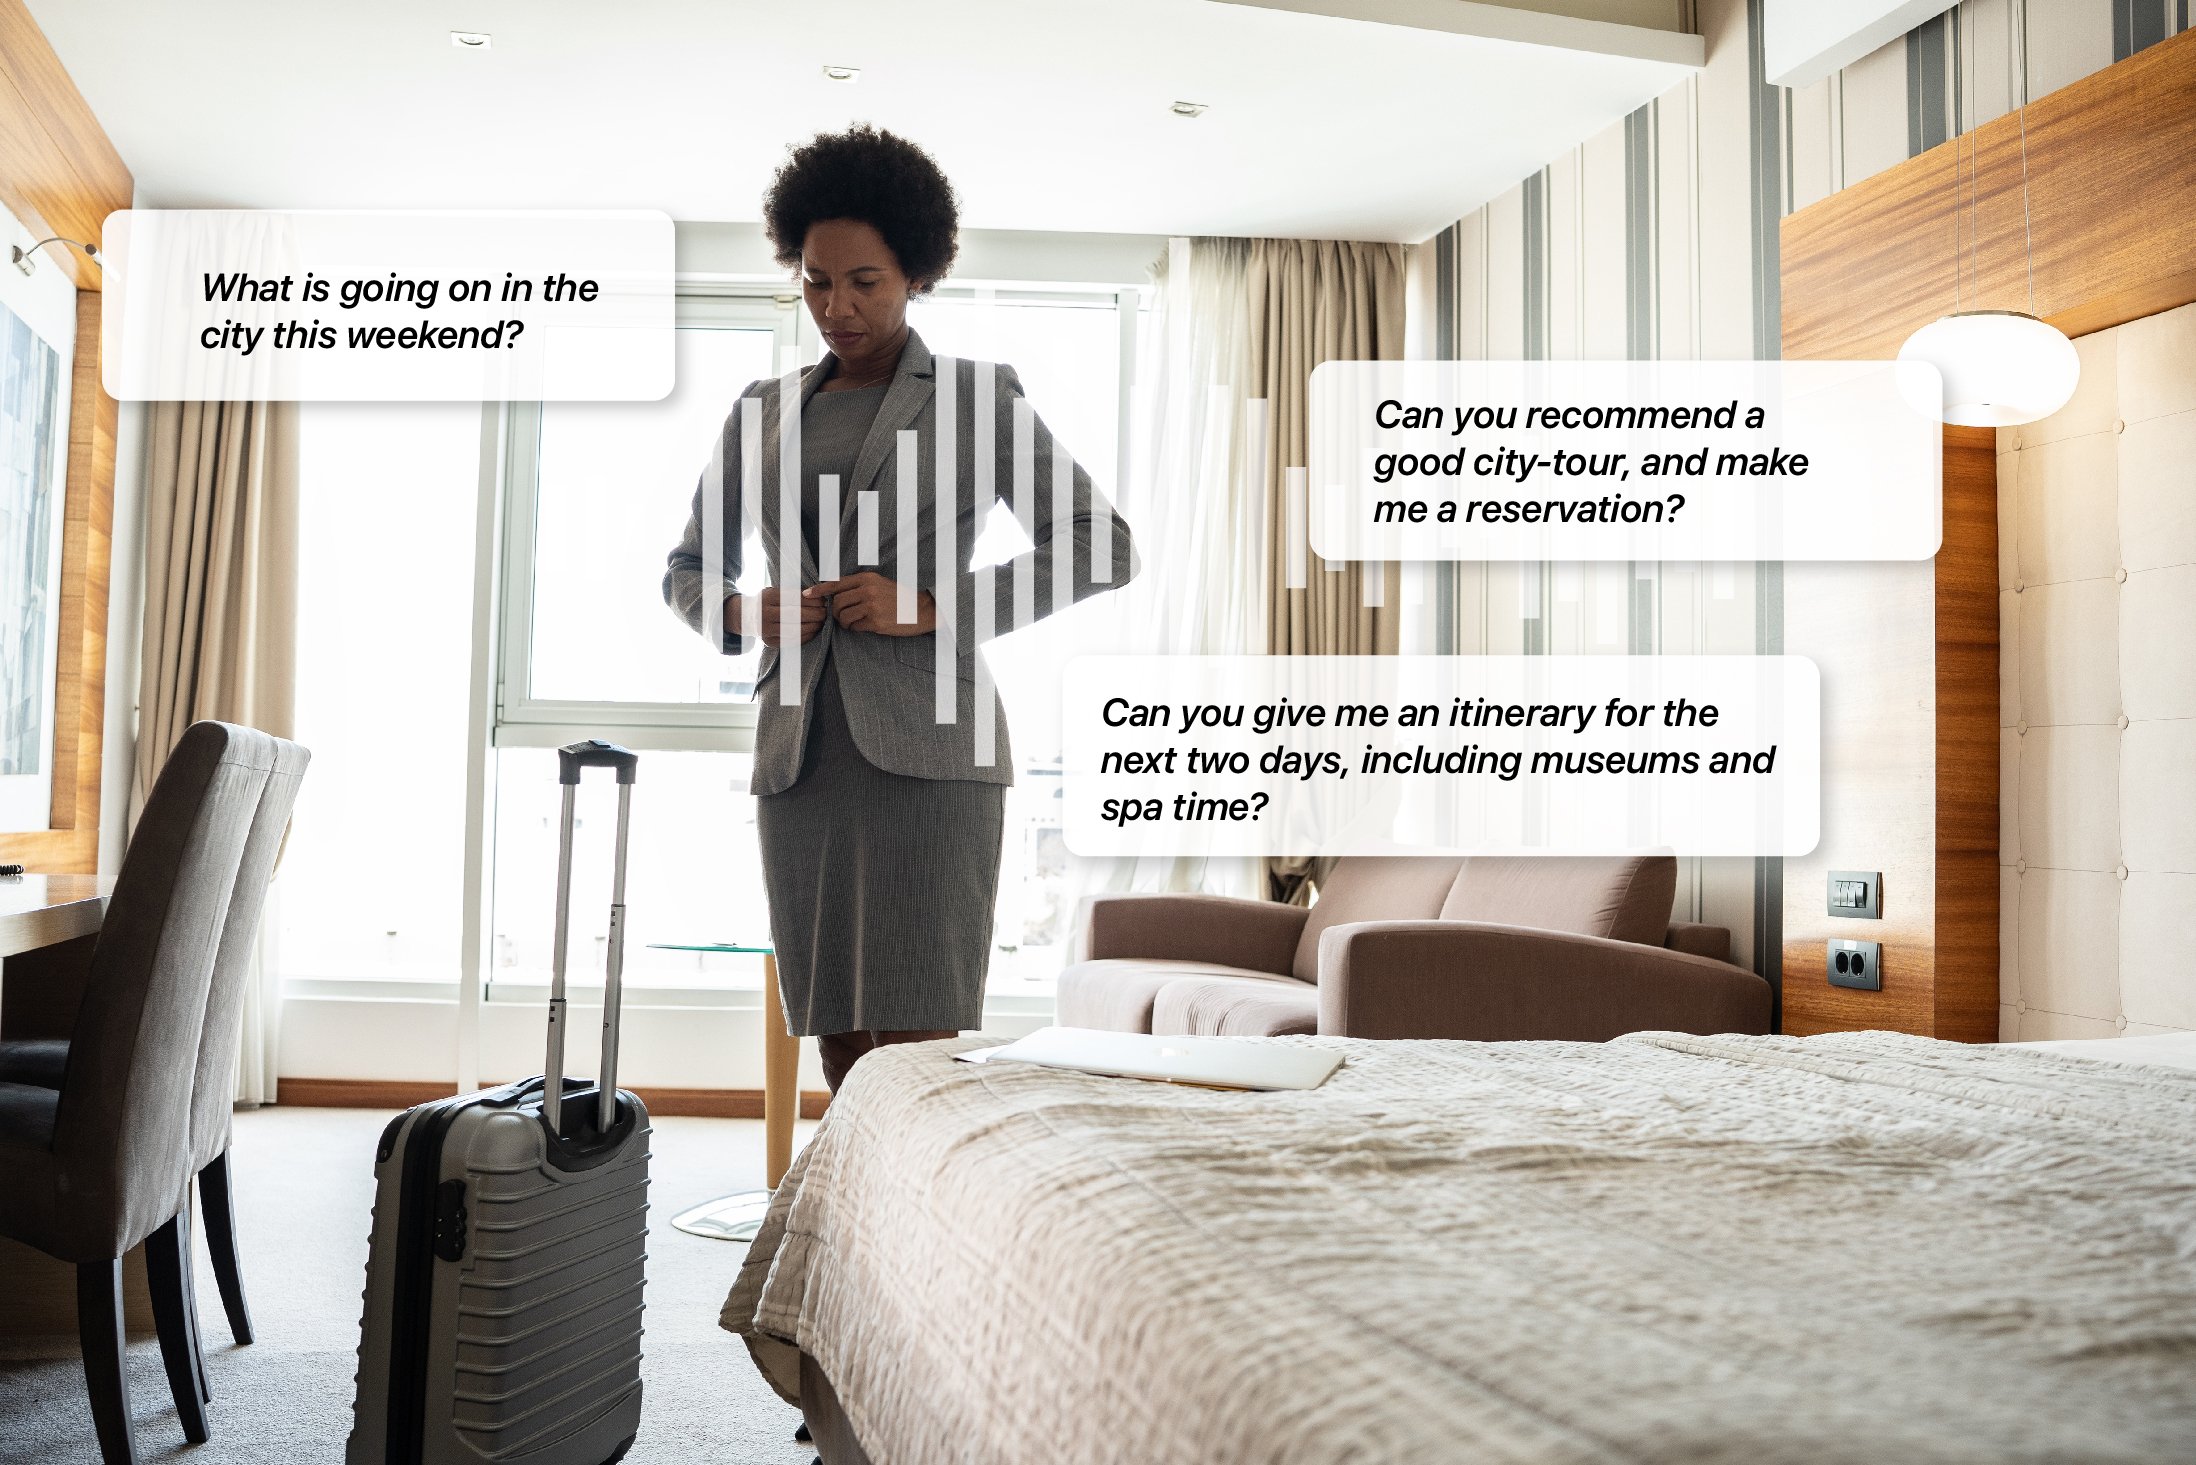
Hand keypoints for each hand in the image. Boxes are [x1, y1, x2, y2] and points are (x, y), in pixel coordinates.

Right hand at [732, 586, 825, 645]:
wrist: (745, 616)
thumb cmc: (767, 601)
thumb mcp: (774, 592)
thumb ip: (792, 594)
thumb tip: (818, 595)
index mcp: (768, 598)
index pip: (793, 598)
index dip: (810, 600)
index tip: (822, 601)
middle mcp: (765, 614)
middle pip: (795, 614)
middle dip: (814, 614)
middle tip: (825, 612)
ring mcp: (766, 630)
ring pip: (794, 629)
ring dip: (812, 626)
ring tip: (821, 622)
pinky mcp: (769, 642)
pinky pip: (791, 641)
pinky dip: (806, 636)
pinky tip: (813, 631)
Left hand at [812, 572, 935, 636]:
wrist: (922, 610)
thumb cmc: (900, 598)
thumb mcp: (880, 584)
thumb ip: (859, 586)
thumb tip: (835, 594)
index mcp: (867, 578)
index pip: (836, 583)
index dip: (819, 590)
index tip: (806, 594)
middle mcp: (868, 590)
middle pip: (837, 602)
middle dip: (835, 612)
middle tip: (841, 617)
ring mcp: (872, 606)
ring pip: (843, 616)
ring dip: (844, 622)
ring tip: (852, 623)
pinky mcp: (876, 622)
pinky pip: (854, 627)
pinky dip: (854, 629)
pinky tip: (863, 627)